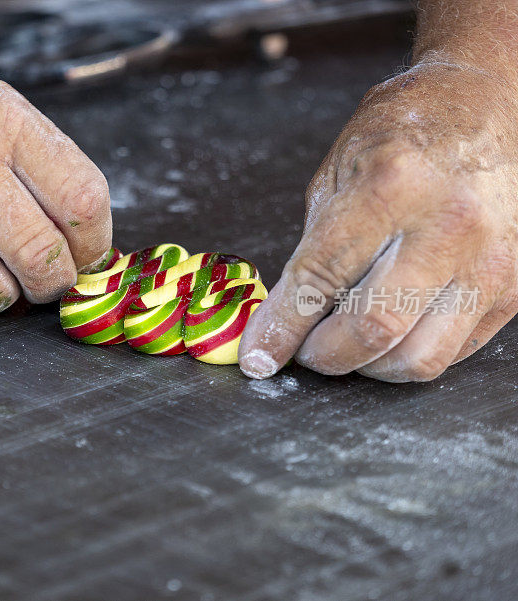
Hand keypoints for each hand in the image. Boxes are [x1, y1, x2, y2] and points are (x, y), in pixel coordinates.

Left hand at [239, 61, 517, 381]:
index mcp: (390, 188)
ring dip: (370, 366)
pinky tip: (393, 330)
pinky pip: (454, 351)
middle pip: (373, 330)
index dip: (281, 329)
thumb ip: (315, 249)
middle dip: (325, 356)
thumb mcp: (339, 173)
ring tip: (349, 343)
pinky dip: (411, 352)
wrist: (489, 105)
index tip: (259, 358)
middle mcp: (446, 228)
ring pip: (419, 358)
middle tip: (306, 350)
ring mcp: (488, 261)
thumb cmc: (405, 132)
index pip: (320, 280)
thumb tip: (287, 319)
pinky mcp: (513, 286)